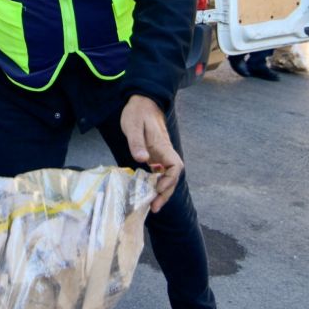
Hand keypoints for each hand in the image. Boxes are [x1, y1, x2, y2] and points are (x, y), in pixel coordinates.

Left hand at [120, 95, 182, 212]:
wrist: (142, 101)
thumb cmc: (137, 112)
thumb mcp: (132, 125)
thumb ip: (136, 142)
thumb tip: (143, 160)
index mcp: (162, 145)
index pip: (175, 166)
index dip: (170, 180)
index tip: (158, 189)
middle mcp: (165, 151)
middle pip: (173, 176)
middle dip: (166, 193)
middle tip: (154, 207)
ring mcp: (161, 153)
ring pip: (168, 176)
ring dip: (162, 191)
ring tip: (152, 204)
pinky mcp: (156, 154)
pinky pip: (160, 171)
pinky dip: (157, 182)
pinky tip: (148, 190)